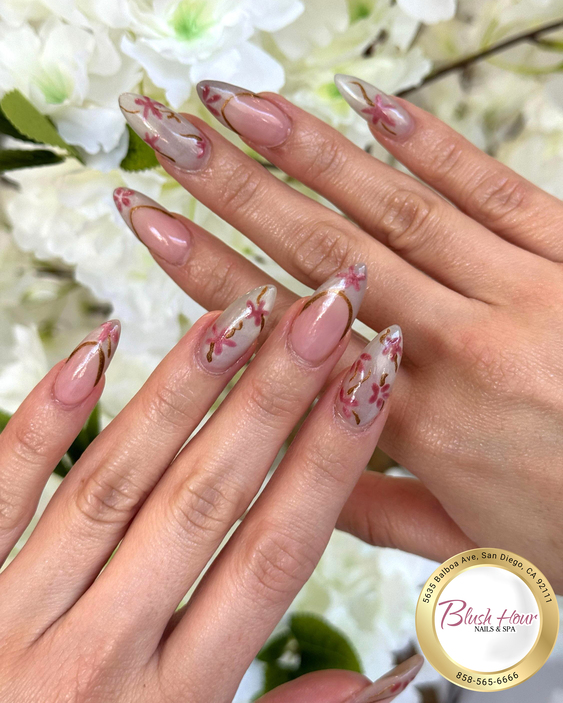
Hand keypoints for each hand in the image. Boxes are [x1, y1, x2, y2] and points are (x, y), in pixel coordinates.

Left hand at [0, 279, 422, 701]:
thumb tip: (385, 678)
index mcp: (176, 701)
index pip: (273, 556)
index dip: (329, 463)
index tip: (370, 384)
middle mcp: (100, 653)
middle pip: (205, 500)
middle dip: (274, 399)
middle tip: (322, 316)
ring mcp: (18, 614)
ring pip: (116, 480)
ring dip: (183, 391)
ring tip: (239, 314)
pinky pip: (2, 489)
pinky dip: (46, 416)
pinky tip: (96, 348)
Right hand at [116, 78, 562, 591]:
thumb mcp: (469, 546)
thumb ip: (375, 510)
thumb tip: (296, 483)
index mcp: (425, 427)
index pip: (289, 336)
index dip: (208, 273)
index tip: (150, 221)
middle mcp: (463, 350)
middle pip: (325, 254)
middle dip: (235, 188)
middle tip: (170, 133)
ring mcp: (524, 293)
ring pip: (397, 211)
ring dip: (311, 152)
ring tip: (242, 106)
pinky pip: (493, 190)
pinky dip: (431, 146)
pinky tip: (373, 107)